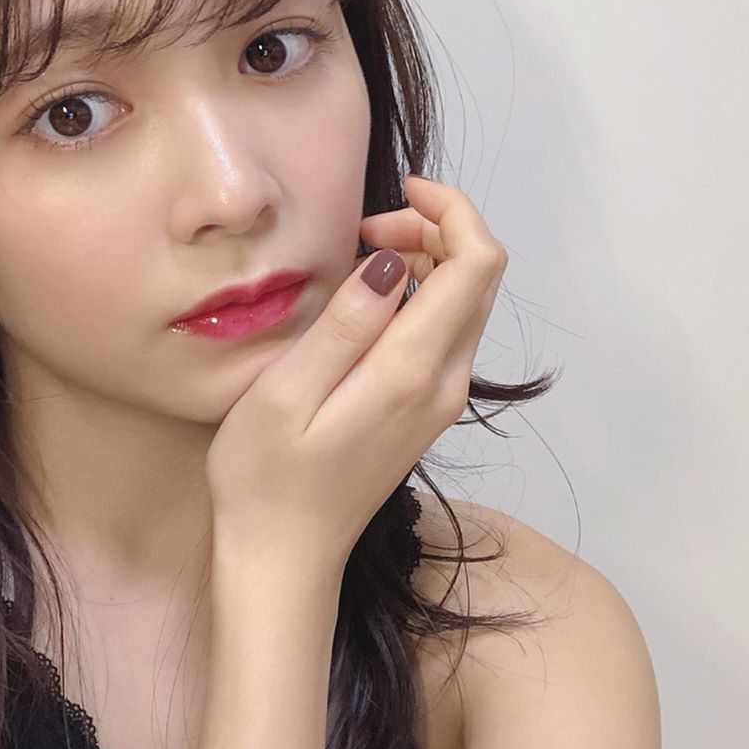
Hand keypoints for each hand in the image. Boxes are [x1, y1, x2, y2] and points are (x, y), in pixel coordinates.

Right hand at [204, 175, 508, 583]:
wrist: (284, 557)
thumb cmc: (266, 476)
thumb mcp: (287, 392)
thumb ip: (347, 324)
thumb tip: (393, 262)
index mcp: (413, 371)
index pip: (477, 263)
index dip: (451, 210)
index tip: (396, 192)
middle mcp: (446, 383)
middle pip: (482, 276)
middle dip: (438, 228)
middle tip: (365, 227)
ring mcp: (443, 400)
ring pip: (469, 301)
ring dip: (431, 259)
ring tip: (361, 256)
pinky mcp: (428, 410)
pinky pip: (448, 330)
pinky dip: (423, 294)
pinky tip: (371, 300)